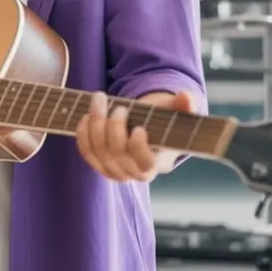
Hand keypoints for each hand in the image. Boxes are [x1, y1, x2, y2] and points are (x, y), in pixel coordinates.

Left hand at [75, 90, 193, 181]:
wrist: (146, 125)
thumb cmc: (164, 119)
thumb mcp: (176, 110)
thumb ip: (184, 104)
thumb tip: (187, 98)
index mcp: (158, 162)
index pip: (145, 163)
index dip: (138, 148)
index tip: (138, 128)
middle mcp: (135, 172)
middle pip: (117, 154)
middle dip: (114, 126)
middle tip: (119, 106)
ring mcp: (115, 171)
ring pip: (99, 152)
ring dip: (96, 123)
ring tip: (100, 101)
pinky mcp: (99, 165)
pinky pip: (87, 152)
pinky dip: (84, 133)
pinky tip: (87, 116)